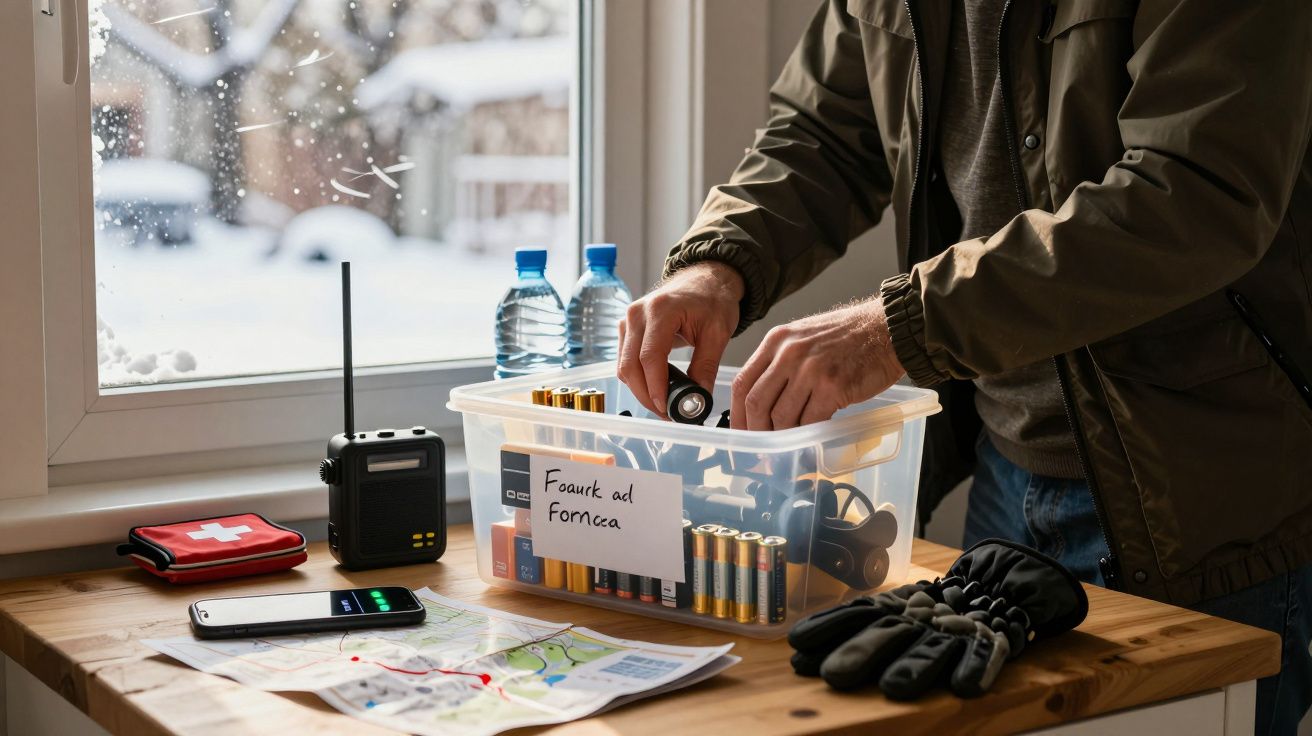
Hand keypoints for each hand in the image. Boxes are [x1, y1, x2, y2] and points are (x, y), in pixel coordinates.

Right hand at [618, 262, 742, 417]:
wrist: (704, 279)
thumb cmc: (712, 299)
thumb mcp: (718, 333)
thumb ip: (706, 367)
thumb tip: (698, 401)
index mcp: (661, 310)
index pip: (649, 357)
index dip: (655, 387)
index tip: (667, 408)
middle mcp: (638, 313)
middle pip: (630, 366)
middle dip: (646, 395)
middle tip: (667, 414)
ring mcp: (628, 320)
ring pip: (624, 366)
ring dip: (640, 390)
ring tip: (664, 404)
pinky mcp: (626, 328)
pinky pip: (625, 361)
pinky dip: (638, 378)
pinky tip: (656, 388)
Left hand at [731, 297, 903, 430]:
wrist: (887, 329)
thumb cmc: (848, 336)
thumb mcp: (802, 337)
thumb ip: (779, 364)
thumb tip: (761, 403)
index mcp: (776, 341)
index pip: (742, 383)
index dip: (736, 414)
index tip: (741, 432)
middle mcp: (789, 353)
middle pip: (756, 403)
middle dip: (756, 432)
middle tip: (761, 449)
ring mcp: (810, 370)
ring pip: (782, 416)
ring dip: (783, 437)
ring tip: (788, 447)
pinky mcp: (833, 386)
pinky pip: (810, 421)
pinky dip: (808, 436)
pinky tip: (810, 440)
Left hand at [788, 540, 1089, 698]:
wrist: (997, 584)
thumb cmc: (930, 610)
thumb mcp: (891, 611)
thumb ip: (850, 628)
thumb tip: (794, 651)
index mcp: (892, 608)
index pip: (855, 614)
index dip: (828, 626)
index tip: (796, 643)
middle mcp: (918, 617)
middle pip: (887, 633)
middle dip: (861, 652)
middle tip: (834, 675)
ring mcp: (954, 630)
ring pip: (931, 649)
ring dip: (914, 667)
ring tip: (894, 688)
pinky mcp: (989, 641)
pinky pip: (983, 655)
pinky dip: (975, 668)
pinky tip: (964, 687)